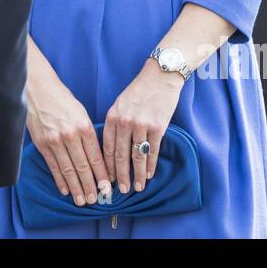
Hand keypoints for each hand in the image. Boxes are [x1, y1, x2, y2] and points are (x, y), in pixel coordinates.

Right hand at [26, 68, 110, 206]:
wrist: (38, 90)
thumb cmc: (62, 100)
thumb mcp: (81, 113)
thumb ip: (88, 134)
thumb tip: (96, 157)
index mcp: (84, 127)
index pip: (96, 157)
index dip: (102, 175)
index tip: (108, 187)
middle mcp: (70, 135)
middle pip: (83, 167)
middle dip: (90, 186)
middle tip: (95, 199)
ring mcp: (55, 141)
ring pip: (68, 170)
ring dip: (76, 187)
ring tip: (81, 200)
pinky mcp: (42, 144)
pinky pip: (53, 166)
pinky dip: (60, 180)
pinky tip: (65, 189)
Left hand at [103, 59, 183, 193]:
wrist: (160, 77)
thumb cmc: (138, 91)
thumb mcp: (119, 104)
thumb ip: (114, 124)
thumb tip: (111, 149)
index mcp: (112, 116)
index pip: (106, 147)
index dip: (106, 166)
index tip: (107, 179)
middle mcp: (125, 122)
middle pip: (120, 155)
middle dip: (120, 176)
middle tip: (120, 191)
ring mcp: (141, 125)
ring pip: (137, 156)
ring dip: (137, 175)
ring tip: (136, 187)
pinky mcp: (158, 127)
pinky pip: (153, 151)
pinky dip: (151, 165)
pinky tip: (149, 174)